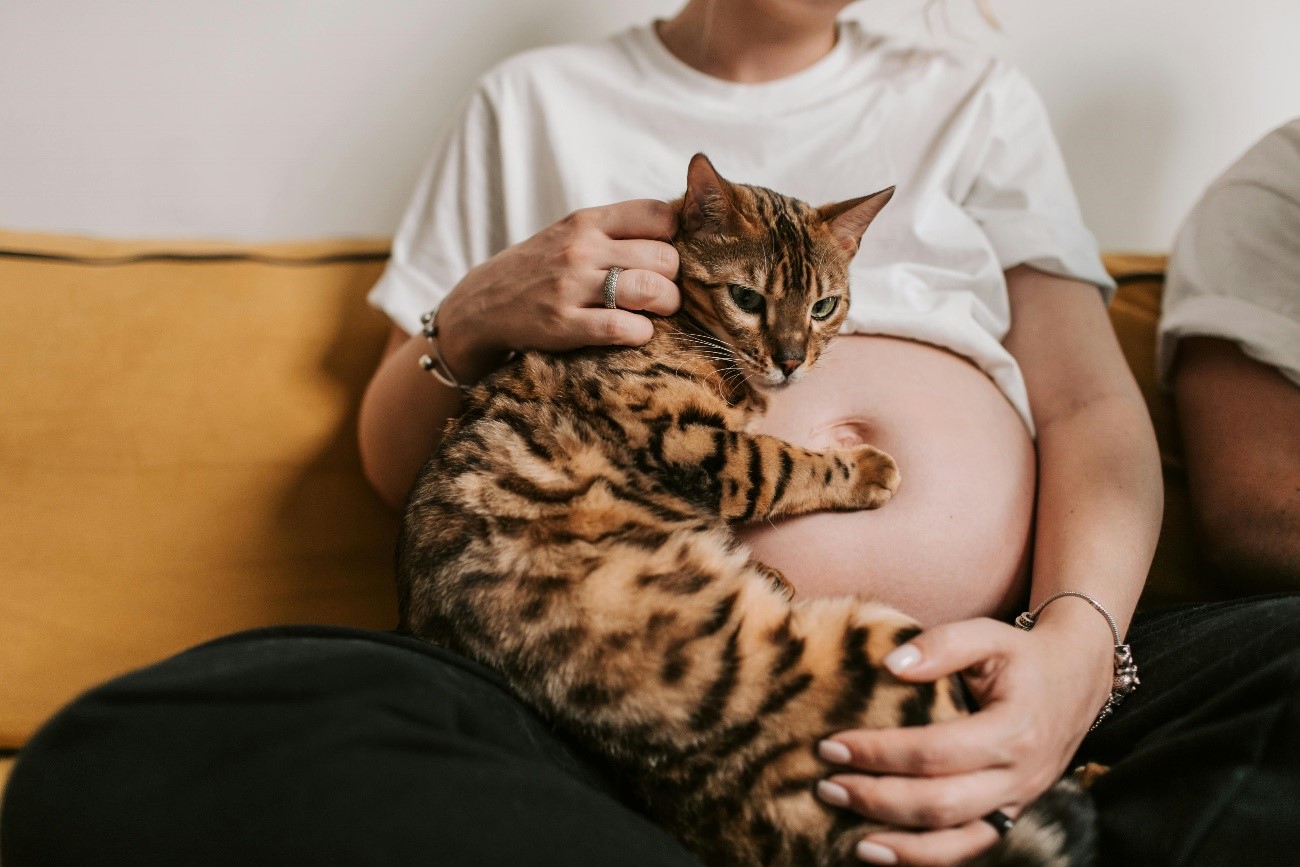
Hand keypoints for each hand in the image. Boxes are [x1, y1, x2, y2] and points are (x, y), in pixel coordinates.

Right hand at [437, 199, 680, 380]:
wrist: (482, 304)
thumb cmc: (540, 269)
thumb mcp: (570, 234)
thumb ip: (614, 231)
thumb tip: (676, 231)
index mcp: (587, 221)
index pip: (658, 215)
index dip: (674, 238)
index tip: (666, 257)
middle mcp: (580, 249)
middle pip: (663, 257)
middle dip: (674, 279)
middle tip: (665, 293)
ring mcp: (570, 286)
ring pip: (649, 289)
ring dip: (665, 306)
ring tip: (658, 313)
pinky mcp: (562, 324)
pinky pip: (620, 327)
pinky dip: (641, 333)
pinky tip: (638, 333)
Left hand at [815, 615, 1111, 865]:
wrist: (1077, 679)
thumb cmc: (1023, 656)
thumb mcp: (989, 635)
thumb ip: (941, 644)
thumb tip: (890, 665)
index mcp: (1014, 730)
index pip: (935, 751)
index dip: (880, 753)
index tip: (831, 744)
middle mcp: (1019, 775)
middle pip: (940, 802)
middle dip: (877, 798)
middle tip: (826, 785)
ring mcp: (1018, 802)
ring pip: (956, 838)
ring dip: (899, 842)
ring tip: (848, 835)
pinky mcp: (1011, 815)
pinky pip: (969, 847)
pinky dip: (926, 857)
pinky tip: (883, 852)